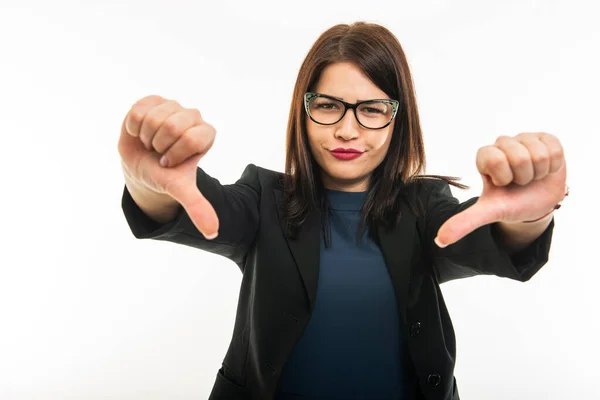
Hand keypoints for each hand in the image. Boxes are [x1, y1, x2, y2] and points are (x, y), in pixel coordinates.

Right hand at [118, 95, 218, 237]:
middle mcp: (193, 117)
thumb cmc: (164, 174)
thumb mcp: (180, 190)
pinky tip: (139, 132)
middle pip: (172, 125)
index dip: (175, 154)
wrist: (141, 165)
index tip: (170, 162)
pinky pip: (138, 110)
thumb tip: (213, 233)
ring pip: (154, 117)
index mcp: (205, 135)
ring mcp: (173, 106)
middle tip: (159, 152)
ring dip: (145, 136)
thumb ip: (198, 207)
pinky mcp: (153, 100)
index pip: (193, 139)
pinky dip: (134, 126)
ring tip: (150, 143)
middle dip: (159, 145)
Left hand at [435, 132, 566, 246]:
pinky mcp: (546, 137)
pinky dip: (553, 166)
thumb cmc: (510, 203)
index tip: (503, 185)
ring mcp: (525, 138)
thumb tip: (440, 241)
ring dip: (539, 172)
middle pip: (519, 158)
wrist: (538, 203)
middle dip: (523, 177)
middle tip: (520, 183)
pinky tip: (545, 169)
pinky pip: (555, 150)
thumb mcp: (489, 212)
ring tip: (532, 176)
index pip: (494, 160)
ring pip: (539, 154)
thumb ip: (465, 222)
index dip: (504, 177)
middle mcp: (502, 143)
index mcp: (485, 156)